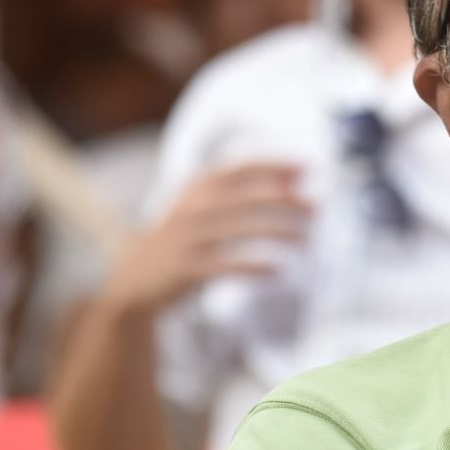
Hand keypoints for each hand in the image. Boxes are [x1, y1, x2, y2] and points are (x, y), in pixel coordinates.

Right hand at [101, 163, 309, 314]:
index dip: (275, 165)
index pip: (240, 169)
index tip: (308, 167)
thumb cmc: (180, 244)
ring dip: (277, 232)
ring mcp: (187, 239)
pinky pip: (227, 265)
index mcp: (195, 189)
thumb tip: (291, 184)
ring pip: (240, 229)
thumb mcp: (199, 211)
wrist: (133, 283)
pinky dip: (255, 267)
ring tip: (306, 239)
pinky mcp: (185, 269)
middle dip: (283, 197)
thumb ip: (236, 196)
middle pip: (244, 196)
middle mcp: (191, 208)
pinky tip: (279, 271)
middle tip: (316, 205)